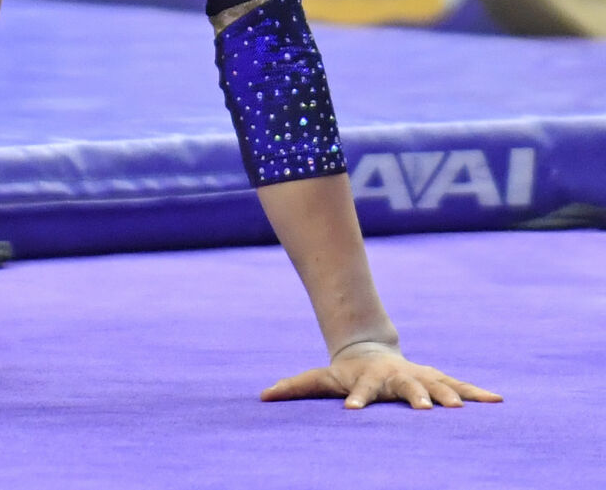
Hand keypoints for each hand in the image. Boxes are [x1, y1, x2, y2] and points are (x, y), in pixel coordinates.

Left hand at [261, 342, 502, 409]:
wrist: (368, 351)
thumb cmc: (342, 373)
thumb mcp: (318, 378)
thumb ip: (293, 387)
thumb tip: (262, 397)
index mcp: (366, 380)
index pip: (359, 391)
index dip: (356, 400)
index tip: (352, 411)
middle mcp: (394, 377)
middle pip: (405, 386)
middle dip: (416, 396)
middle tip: (426, 409)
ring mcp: (417, 376)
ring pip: (436, 383)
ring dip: (450, 395)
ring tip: (463, 409)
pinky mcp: (435, 380)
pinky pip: (459, 387)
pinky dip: (476, 394)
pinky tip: (498, 401)